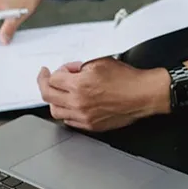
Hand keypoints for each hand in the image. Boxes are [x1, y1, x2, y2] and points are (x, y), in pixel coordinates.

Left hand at [36, 58, 169, 131]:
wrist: (143, 95)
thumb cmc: (127, 80)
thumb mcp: (100, 63)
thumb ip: (80, 67)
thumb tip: (70, 72)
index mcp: (79, 85)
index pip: (52, 79)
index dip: (57, 71)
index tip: (59, 70)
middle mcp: (78, 103)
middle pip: (47, 95)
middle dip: (44, 83)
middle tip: (46, 78)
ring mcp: (84, 117)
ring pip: (55, 111)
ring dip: (54, 100)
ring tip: (59, 93)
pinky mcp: (91, 126)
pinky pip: (69, 121)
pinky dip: (66, 112)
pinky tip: (71, 105)